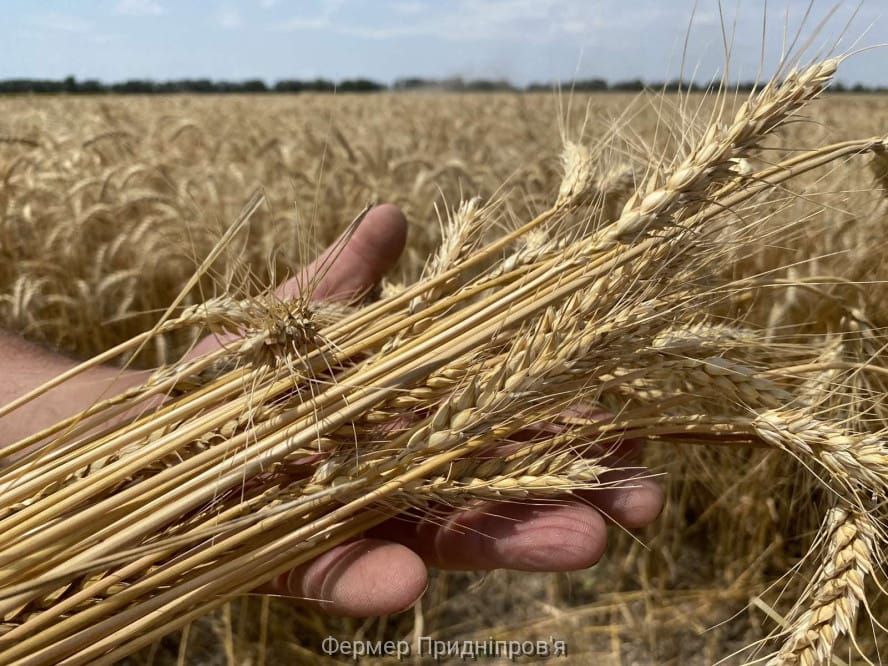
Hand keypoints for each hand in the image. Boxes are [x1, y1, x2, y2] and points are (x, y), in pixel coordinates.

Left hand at [232, 204, 663, 615]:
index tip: (634, 431)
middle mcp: (396, 480)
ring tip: (585, 544)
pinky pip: (330, 576)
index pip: (505, 427)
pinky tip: (409, 581)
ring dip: (506, 542)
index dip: (566, 430)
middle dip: (571, 497)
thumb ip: (347, 280)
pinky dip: (367, 579)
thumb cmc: (235, 371)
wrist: (144, 429)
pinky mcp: (288, 563)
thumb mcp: (297, 318)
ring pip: (438, 542)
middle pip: (494, 492)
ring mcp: (350, 526)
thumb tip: (393, 214)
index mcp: (412, 423)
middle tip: (647, 505)